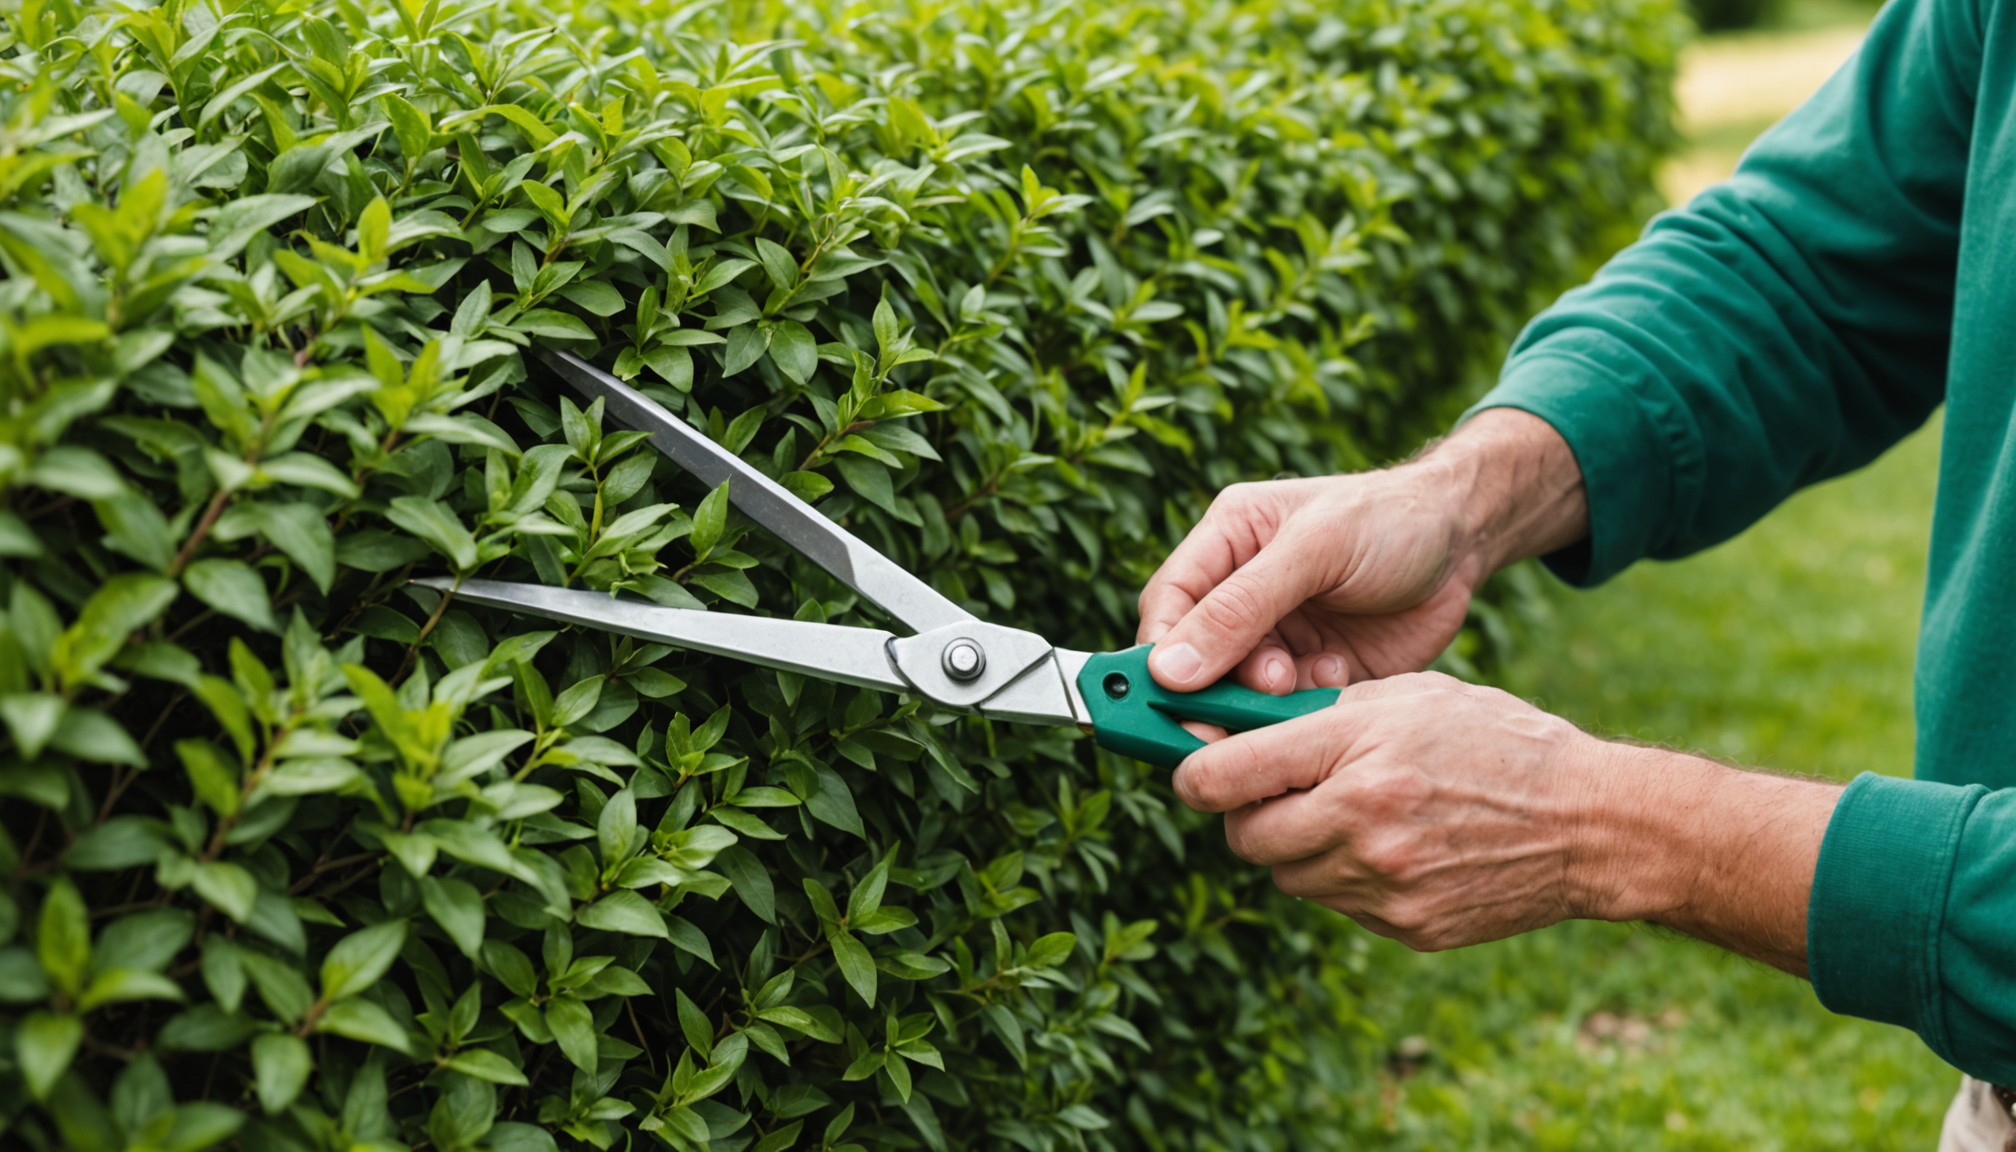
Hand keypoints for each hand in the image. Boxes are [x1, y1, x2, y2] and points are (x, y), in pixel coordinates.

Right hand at [1136, 409, 1586, 695]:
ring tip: (1296, 680)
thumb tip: (1168, 669)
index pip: (1167, 606)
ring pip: (1240, 691)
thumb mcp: (1314, 549)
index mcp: (1226, 544)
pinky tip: (1337, 674)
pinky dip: (1304, 704)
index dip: (1159, 654)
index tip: (1166, 696)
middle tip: (1226, 720)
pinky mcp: (1315, 670)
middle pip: (1196, 660)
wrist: (1468, 541)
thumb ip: (1241, 607)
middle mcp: (1242, 593)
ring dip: (1262, 699)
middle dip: (1212, 690)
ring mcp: (1278, 636)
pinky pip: (1288, 708)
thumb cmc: (1389, 519)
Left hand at [1171, 673, 1841, 972]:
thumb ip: (1316, 718)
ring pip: (1286, 873)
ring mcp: (1382, 884)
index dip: (1191, 771)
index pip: (1223, 776)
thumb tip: (1229, 732)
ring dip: (1294, 845)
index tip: (1187, 765)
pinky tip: (1389, 845)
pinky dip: (1342, 875)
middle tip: (1268, 790)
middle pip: (1244, 836)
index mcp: (1357, 755)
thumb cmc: (1492, 740)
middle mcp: (1361, 824)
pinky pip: (1336, 902)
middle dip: (1245, 813)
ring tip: (1345, 811)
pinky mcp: (1404, 926)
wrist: (1586, 822)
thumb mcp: (1404, 697)